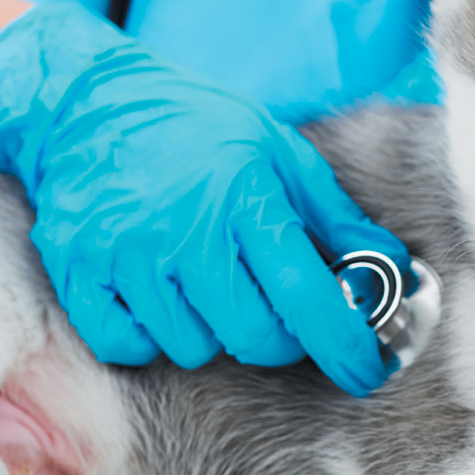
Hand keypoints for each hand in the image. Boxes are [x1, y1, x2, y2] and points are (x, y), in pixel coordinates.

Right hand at [0, 2, 408, 396]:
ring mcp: (127, 255)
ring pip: (190, 348)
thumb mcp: (276, 149)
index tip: (365, 370)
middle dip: (277, 338)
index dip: (344, 345)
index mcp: (244, 195)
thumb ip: (334, 216)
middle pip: (252, 338)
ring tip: (201, 283)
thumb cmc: (193, 127)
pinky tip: (155, 297)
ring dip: (209, 332)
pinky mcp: (81, 272)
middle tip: (274, 310)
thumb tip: (393, 268)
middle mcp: (185, 230)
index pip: (305, 296)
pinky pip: (127, 346)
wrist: (86, 103)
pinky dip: (147, 336)